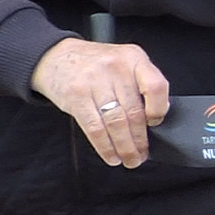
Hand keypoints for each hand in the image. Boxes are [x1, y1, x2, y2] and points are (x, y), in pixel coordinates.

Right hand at [31, 39, 169, 168]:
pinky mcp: (76, 96)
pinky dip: (105, 146)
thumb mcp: (124, 61)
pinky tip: (111, 155)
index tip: (155, 123)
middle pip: (134, 111)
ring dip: (125, 147)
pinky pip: (95, 128)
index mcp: (133, 58)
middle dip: (140, 140)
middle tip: (142, 154)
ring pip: (116, 123)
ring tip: (129, 159)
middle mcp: (115, 67)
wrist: (55, 56)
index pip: (155, 86)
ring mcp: (94, 81)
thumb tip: (157, 115)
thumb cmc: (95, 63)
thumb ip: (142, 82)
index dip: (158, 110)